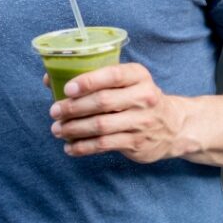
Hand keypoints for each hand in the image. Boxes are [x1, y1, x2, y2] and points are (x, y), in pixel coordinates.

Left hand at [47, 62, 191, 163]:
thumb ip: (93, 77)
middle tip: (54, 111)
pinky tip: (70, 147)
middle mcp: (143, 97)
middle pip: (103, 102)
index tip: (67, 89)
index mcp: (138, 76)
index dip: (88, 81)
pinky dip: (84, 147)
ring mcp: (141, 122)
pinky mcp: (137, 143)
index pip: (113, 75)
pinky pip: (105, 145)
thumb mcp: (126, 81)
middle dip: (74, 108)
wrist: (174, 126)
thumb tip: (49, 79)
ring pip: (101, 126)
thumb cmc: (137, 97)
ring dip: (74, 129)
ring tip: (57, 129)